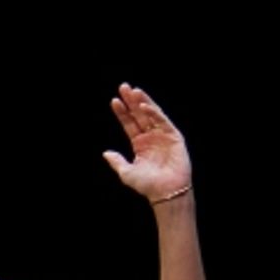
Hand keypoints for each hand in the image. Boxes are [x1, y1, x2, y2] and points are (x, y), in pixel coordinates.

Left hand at [102, 84, 192, 201]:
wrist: (165, 192)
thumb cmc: (147, 185)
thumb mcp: (126, 173)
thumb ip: (117, 162)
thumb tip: (105, 153)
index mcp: (139, 144)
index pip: (129, 124)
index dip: (122, 113)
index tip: (114, 101)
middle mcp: (150, 137)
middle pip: (139, 115)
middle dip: (131, 101)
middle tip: (123, 87)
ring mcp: (162, 135)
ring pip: (151, 114)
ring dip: (142, 102)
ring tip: (134, 90)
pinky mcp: (174, 136)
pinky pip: (163, 121)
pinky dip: (154, 113)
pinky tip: (144, 106)